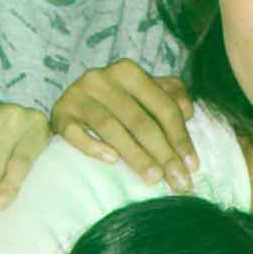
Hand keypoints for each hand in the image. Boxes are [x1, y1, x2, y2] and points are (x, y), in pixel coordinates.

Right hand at [49, 61, 195, 192]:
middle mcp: (102, 78)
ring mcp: (78, 95)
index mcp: (129, 71)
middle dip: (163, 154)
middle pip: (140, 121)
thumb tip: (188, 110)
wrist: (71, 102)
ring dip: (135, 156)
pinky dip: (93, 147)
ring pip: (111, 128)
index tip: (192, 166)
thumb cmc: (117, 101)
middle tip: (177, 182)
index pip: (163, 106)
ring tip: (153, 179)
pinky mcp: (60, 114)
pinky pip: (75, 133)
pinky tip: (111, 161)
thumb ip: (170, 97)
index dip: (181, 137)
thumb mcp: (145, 93)